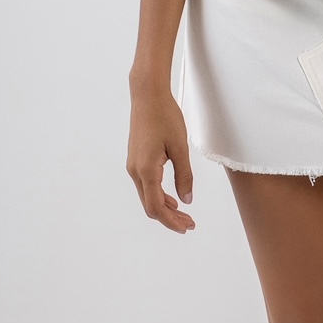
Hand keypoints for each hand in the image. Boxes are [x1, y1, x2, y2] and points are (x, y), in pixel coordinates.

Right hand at [126, 85, 195, 233]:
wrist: (147, 96)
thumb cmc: (165, 116)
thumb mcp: (180, 147)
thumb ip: (184, 175)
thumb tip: (187, 199)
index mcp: (146, 169)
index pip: (157, 207)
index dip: (171, 221)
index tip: (187, 227)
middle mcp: (135, 171)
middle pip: (150, 206)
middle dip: (169, 218)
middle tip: (189, 223)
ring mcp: (133, 166)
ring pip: (147, 197)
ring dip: (164, 208)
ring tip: (184, 214)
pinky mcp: (136, 160)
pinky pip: (146, 185)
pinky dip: (159, 196)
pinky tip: (173, 198)